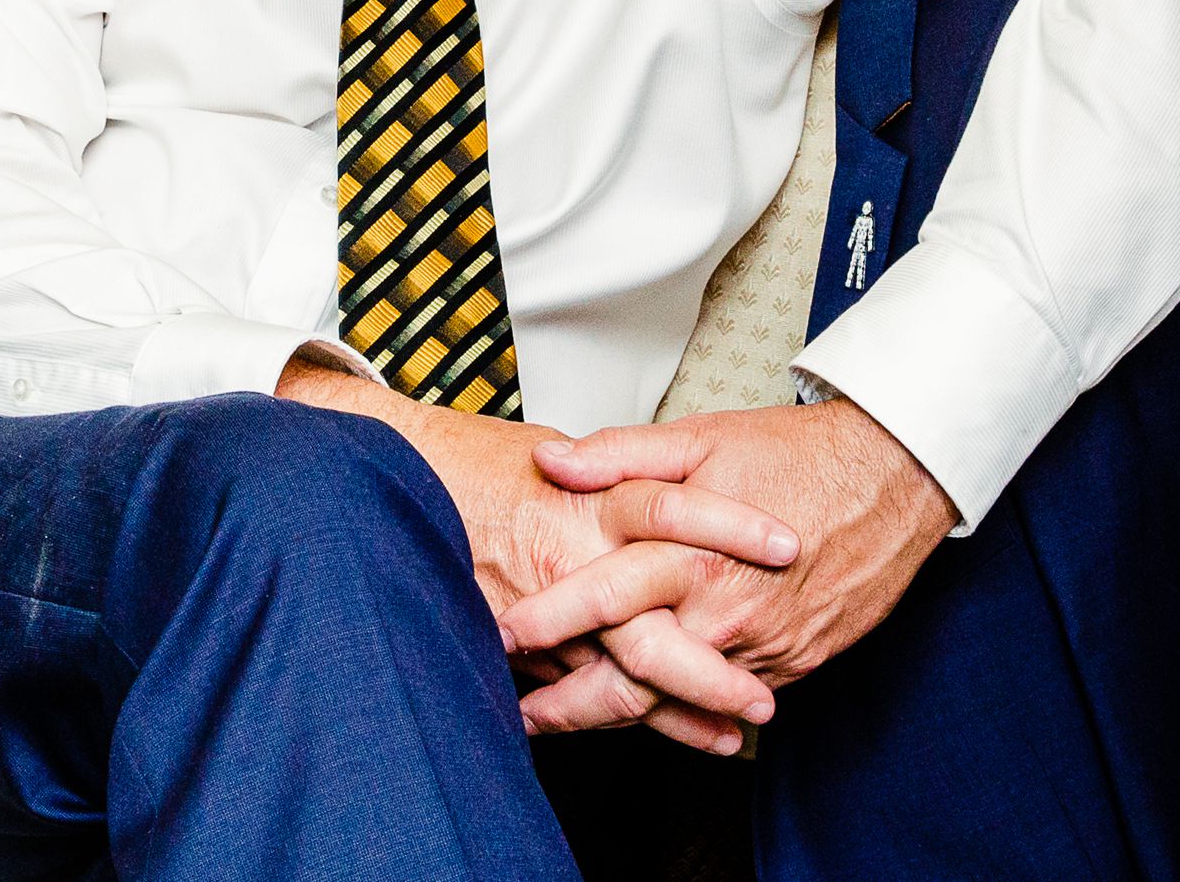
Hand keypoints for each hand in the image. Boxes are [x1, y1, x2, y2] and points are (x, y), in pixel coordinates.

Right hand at [277, 359, 796, 746]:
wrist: (392, 474)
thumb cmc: (475, 457)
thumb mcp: (559, 446)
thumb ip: (615, 469)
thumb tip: (666, 481)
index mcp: (587, 497)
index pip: (673, 507)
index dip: (732, 526)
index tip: (788, 545)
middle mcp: (569, 561)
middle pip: (653, 624)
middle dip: (711, 666)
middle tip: (766, 692)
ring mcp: (541, 612)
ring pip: (621, 673)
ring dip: (680, 707)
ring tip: (736, 728)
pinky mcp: (516, 646)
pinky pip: (577, 692)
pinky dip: (620, 718)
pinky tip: (662, 734)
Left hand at [504, 399, 954, 724]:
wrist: (889, 479)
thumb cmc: (792, 453)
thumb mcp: (701, 437)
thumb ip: (620, 454)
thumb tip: (551, 460)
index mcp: (692, 551)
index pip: (603, 597)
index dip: (547, 620)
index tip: (501, 630)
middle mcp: (722, 610)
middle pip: (631, 678)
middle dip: (568, 701)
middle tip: (520, 709)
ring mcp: (759, 647)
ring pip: (676, 699)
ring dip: (619, 713)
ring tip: (568, 717)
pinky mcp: (791, 665)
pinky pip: (726, 700)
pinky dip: (686, 709)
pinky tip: (654, 705)